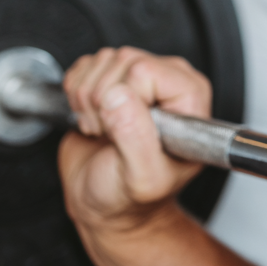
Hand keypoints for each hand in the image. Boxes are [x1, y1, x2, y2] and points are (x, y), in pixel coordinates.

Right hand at [59, 47, 211, 234]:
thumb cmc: (132, 198)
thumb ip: (135, 137)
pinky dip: (76, 94)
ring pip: (103, 61)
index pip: (145, 70)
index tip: (126, 130)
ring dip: (88, 101)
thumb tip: (117, 96)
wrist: (106, 204)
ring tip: (105, 131)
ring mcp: (141, 78)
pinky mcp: (114, 79)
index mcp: (190, 97)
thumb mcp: (141, 177)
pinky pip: (85, 66)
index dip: (125, 100)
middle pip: (123, 61)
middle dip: (103, 102)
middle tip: (112, 135)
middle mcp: (169, 81)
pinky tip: (92, 118)